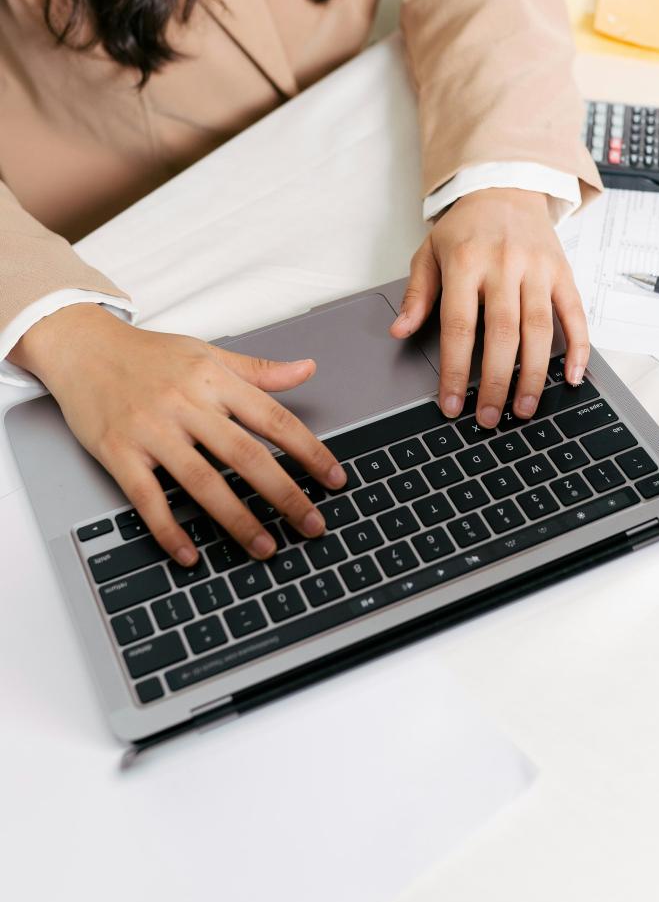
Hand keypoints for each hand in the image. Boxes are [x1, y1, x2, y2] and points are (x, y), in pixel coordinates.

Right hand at [10, 305, 346, 565]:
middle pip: (245, 456)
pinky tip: (191, 554)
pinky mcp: (119, 453)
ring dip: (238, 520)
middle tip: (312, 525)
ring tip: (266, 547)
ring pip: (203, 483)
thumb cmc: (147, 354)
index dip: (309, 452)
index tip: (334, 478)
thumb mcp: (206, 352)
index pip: (273, 419)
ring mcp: (151, 431)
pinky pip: (148, 499)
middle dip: (284, 495)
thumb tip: (306, 369)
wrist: (81, 347)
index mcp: (213, 380)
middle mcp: (186, 405)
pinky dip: (169, 531)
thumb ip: (257, 370)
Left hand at [390, 188, 587, 426]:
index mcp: (464, 262)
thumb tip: (399, 331)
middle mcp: (503, 265)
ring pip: (539, 329)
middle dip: (496, 382)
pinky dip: (578, 347)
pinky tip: (572, 377)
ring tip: (524, 408)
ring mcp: (537, 269)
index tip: (452, 405)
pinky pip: (574, 313)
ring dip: (533, 374)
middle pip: (502, 334)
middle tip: (490, 418)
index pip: (459, 327)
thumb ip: (417, 295)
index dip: (456, 371)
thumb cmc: (464, 228)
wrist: (505, 187)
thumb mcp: (429, 253)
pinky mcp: (563, 272)